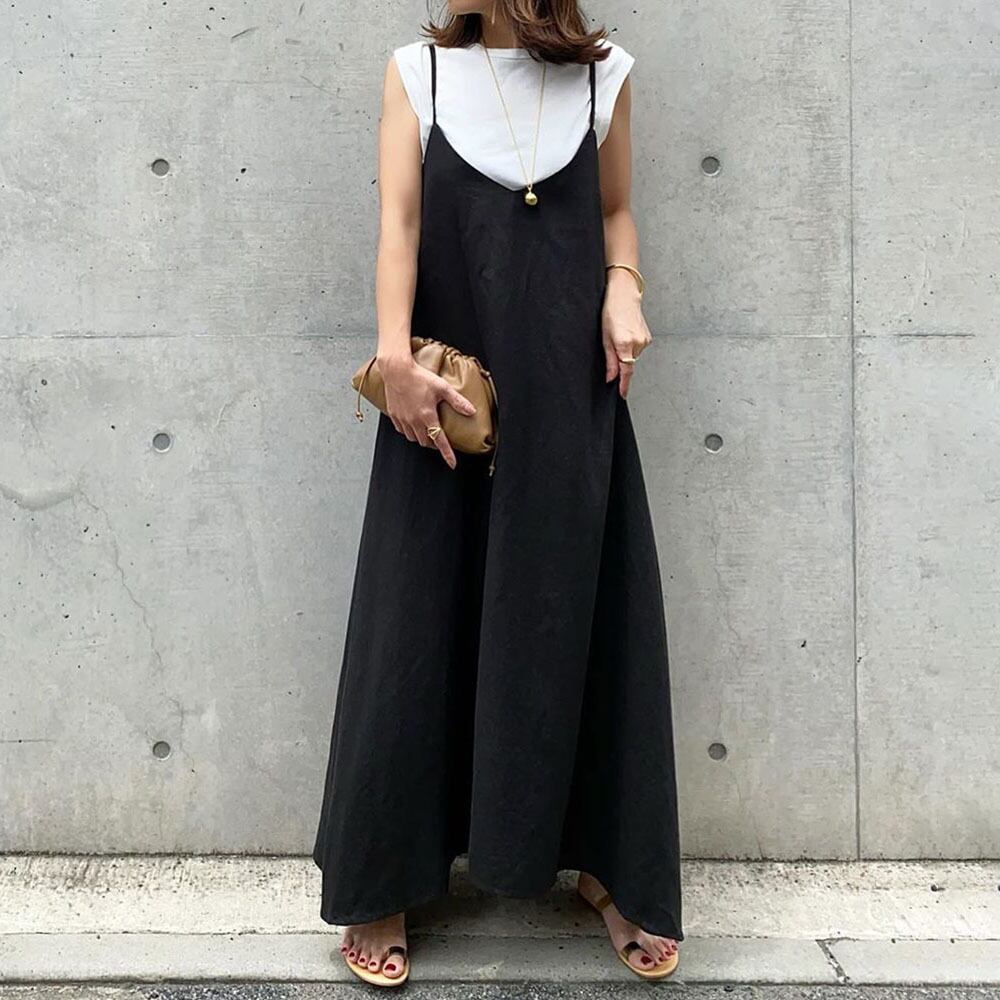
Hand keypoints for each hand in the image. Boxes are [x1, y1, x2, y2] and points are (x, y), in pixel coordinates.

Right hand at [378, 353, 476, 468]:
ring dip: (422, 438)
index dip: (447, 454)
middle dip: (434, 443)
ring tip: (427, 431)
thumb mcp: (442, 387)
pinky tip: (413, 424)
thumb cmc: (419, 376)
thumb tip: (471, 411)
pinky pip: (402, 431)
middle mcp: (414, 421)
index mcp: (427, 416)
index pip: (439, 441)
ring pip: (413, 438)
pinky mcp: (394, 416)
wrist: (396, 370)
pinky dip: (410, 431)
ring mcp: (402, 419)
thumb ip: (457, 401)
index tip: (452, 463)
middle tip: (440, 438)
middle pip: (426, 442)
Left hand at [601, 270, 650, 398]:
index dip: (624, 385)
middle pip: (628, 364)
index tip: (622, 395)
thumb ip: (610, 360)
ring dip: (625, 353)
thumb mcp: (604, 337)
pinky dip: (631, 346)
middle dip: (620, 363)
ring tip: (618, 336)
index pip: (626, 371)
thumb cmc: (611, 311)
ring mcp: (645, 340)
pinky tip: (626, 334)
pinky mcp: (648, 337)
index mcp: (625, 343)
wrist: (624, 294)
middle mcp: (638, 343)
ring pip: (633, 356)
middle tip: (612, 348)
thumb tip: (611, 378)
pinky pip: (638, 348)